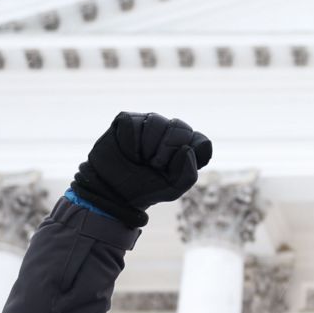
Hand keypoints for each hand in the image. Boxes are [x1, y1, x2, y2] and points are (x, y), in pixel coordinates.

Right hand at [71, 112, 212, 227]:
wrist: (113, 192)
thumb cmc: (145, 188)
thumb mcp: (173, 188)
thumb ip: (189, 173)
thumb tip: (187, 149)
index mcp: (185, 147)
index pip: (200, 141)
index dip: (188, 154)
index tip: (171, 169)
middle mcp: (170, 132)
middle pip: (181, 128)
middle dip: (166, 150)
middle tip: (153, 165)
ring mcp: (149, 124)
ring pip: (157, 122)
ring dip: (148, 147)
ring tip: (139, 159)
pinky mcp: (128, 120)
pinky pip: (134, 122)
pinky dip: (131, 142)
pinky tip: (128, 151)